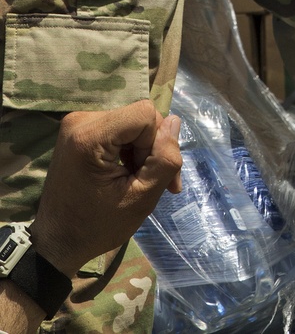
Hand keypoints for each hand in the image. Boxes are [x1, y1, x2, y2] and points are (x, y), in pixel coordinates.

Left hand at [30, 101, 182, 277]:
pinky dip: (128, 148)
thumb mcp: (141, 199)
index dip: (155, 143)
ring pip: (131, 122)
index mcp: (90, 136)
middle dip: (151, 148)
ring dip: (141, 150)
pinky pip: (118, 127)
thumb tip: (174, 122)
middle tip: (152, 184)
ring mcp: (77, 123)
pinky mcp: (79, 130)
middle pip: (138, 117)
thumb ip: (164, 160)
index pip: (145, 114)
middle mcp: (80, 120)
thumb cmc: (96, 227)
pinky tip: (126, 172)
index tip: (147, 175)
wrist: (57, 243)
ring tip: (138, 181)